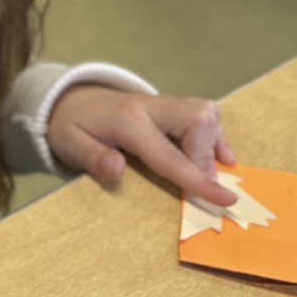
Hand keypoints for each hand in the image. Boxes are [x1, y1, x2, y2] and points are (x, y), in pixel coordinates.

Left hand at [47, 85, 237, 207]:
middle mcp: (151, 107)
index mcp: (128, 122)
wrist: (69, 98)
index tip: (228, 198)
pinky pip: (204, 113)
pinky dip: (215, 135)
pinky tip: (219, 155)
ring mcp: (162, 103)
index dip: (199, 179)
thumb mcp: (70, 145)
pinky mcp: (169, 105)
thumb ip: (93, 157)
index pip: (170, 154)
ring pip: (206, 112)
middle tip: (201, 182)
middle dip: (208, 154)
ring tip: (210, 170)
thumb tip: (117, 170)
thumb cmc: (70, 127)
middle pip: (198, 119)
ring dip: (213, 144)